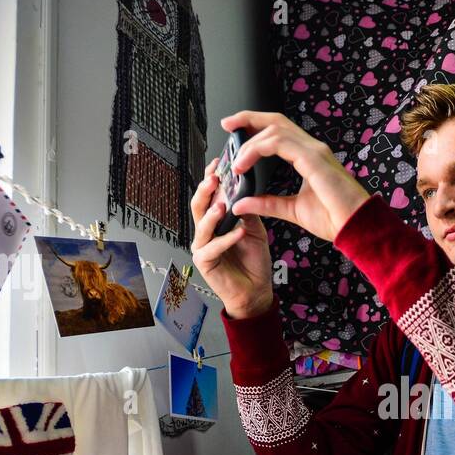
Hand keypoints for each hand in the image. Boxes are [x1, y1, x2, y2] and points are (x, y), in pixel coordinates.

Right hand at [190, 155, 273, 318]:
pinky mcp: (205, 262)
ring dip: (212, 214)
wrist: (256, 290)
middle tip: (214, 178)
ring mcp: (203, 246)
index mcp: (216, 221)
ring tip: (222, 204)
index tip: (218, 163)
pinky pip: (213, 248)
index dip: (211, 179)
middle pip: (199, 206)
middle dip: (205, 191)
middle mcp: (206, 231)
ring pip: (202, 225)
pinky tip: (239, 232)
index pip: (209, 195)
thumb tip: (243, 190)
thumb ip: (247, 211)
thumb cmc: (253, 261)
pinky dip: (227, 239)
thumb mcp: (254, 229)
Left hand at [219, 111, 370, 242]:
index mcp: (309, 157)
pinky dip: (257, 150)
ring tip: (235, 160)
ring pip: (274, 130)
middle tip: (227, 125)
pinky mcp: (314, 159)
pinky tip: (244, 163)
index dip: (256, 125)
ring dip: (249, 141)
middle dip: (248, 118)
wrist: (356, 228)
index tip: (234, 131)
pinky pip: (279, 144)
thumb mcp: (292, 210)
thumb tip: (240, 202)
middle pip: (276, 121)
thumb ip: (266, 204)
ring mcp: (314, 151)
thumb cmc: (335, 219)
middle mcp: (312, 149)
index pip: (279, 131)